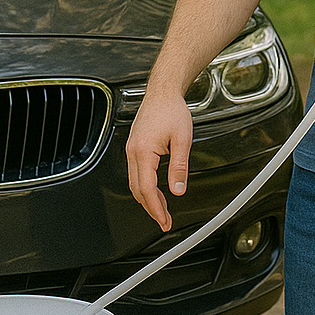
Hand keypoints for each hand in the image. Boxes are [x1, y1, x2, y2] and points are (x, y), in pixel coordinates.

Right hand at [125, 92, 193, 231]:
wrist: (162, 93)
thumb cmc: (172, 111)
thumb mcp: (183, 140)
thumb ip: (179, 167)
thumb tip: (178, 190)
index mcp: (144, 151)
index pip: (147, 189)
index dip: (156, 208)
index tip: (164, 220)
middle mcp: (133, 152)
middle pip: (137, 190)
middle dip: (151, 208)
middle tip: (165, 221)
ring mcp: (131, 150)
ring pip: (135, 183)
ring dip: (148, 199)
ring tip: (162, 210)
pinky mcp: (134, 147)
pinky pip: (136, 173)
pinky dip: (145, 187)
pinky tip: (155, 191)